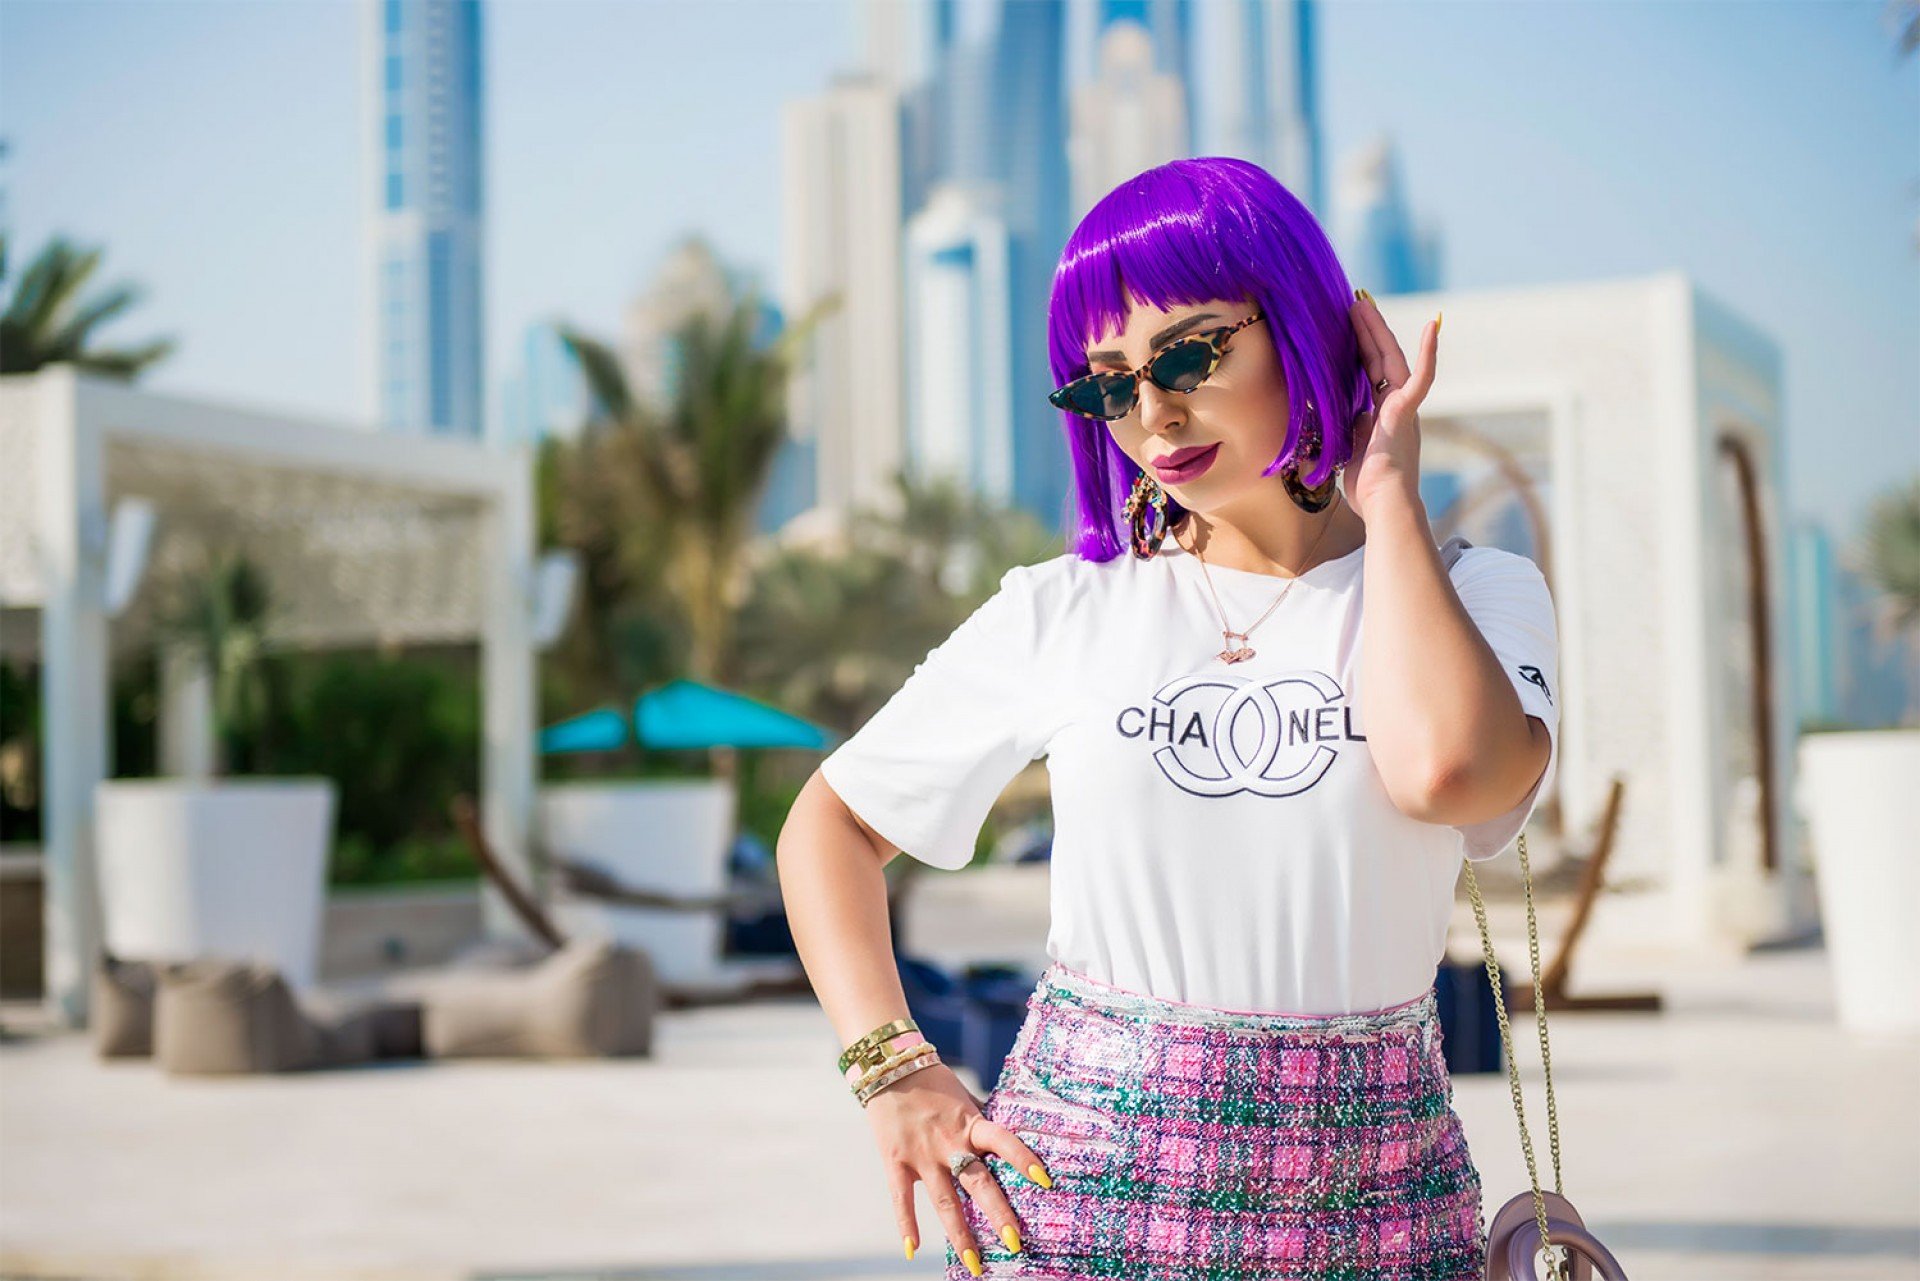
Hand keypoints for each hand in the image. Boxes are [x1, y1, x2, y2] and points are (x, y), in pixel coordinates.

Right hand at [865, 1062, 1050, 1271]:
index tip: (1045, 1180)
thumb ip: (981, 1123)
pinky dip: (907, 1225)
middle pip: (978, 1183)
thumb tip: (1006, 1142)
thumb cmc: (933, 1082)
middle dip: (998, 1214)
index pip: (1003, 1141)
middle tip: (1016, 1243)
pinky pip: (902, 1199)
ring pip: (945, 1201)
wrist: (888, 1068)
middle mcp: (949, 1143)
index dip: (1023, 1159)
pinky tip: (913, 1250)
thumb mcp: (964, 1098)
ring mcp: (922, 1155)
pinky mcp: (897, 1162)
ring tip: (974, 1262)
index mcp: (970, 1124)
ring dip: (960, 1234)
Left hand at [1346, 292, 1439, 524]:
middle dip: (1366, 332)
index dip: (1359, 352)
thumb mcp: (1349, 453)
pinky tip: (1432, 325)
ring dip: (1378, 331)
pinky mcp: (1407, 411)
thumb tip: (1337, 422)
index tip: (1347, 331)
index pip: (1369, 376)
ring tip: (1361, 305)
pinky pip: (1422, 377)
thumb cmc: (1368, 491)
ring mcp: (1404, 408)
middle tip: (1353, 304)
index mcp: (1382, 417)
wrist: (1384, 506)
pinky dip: (1428, 352)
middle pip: (1380, 361)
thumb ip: (1348, 432)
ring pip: (1392, 360)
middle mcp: (1396, 408)